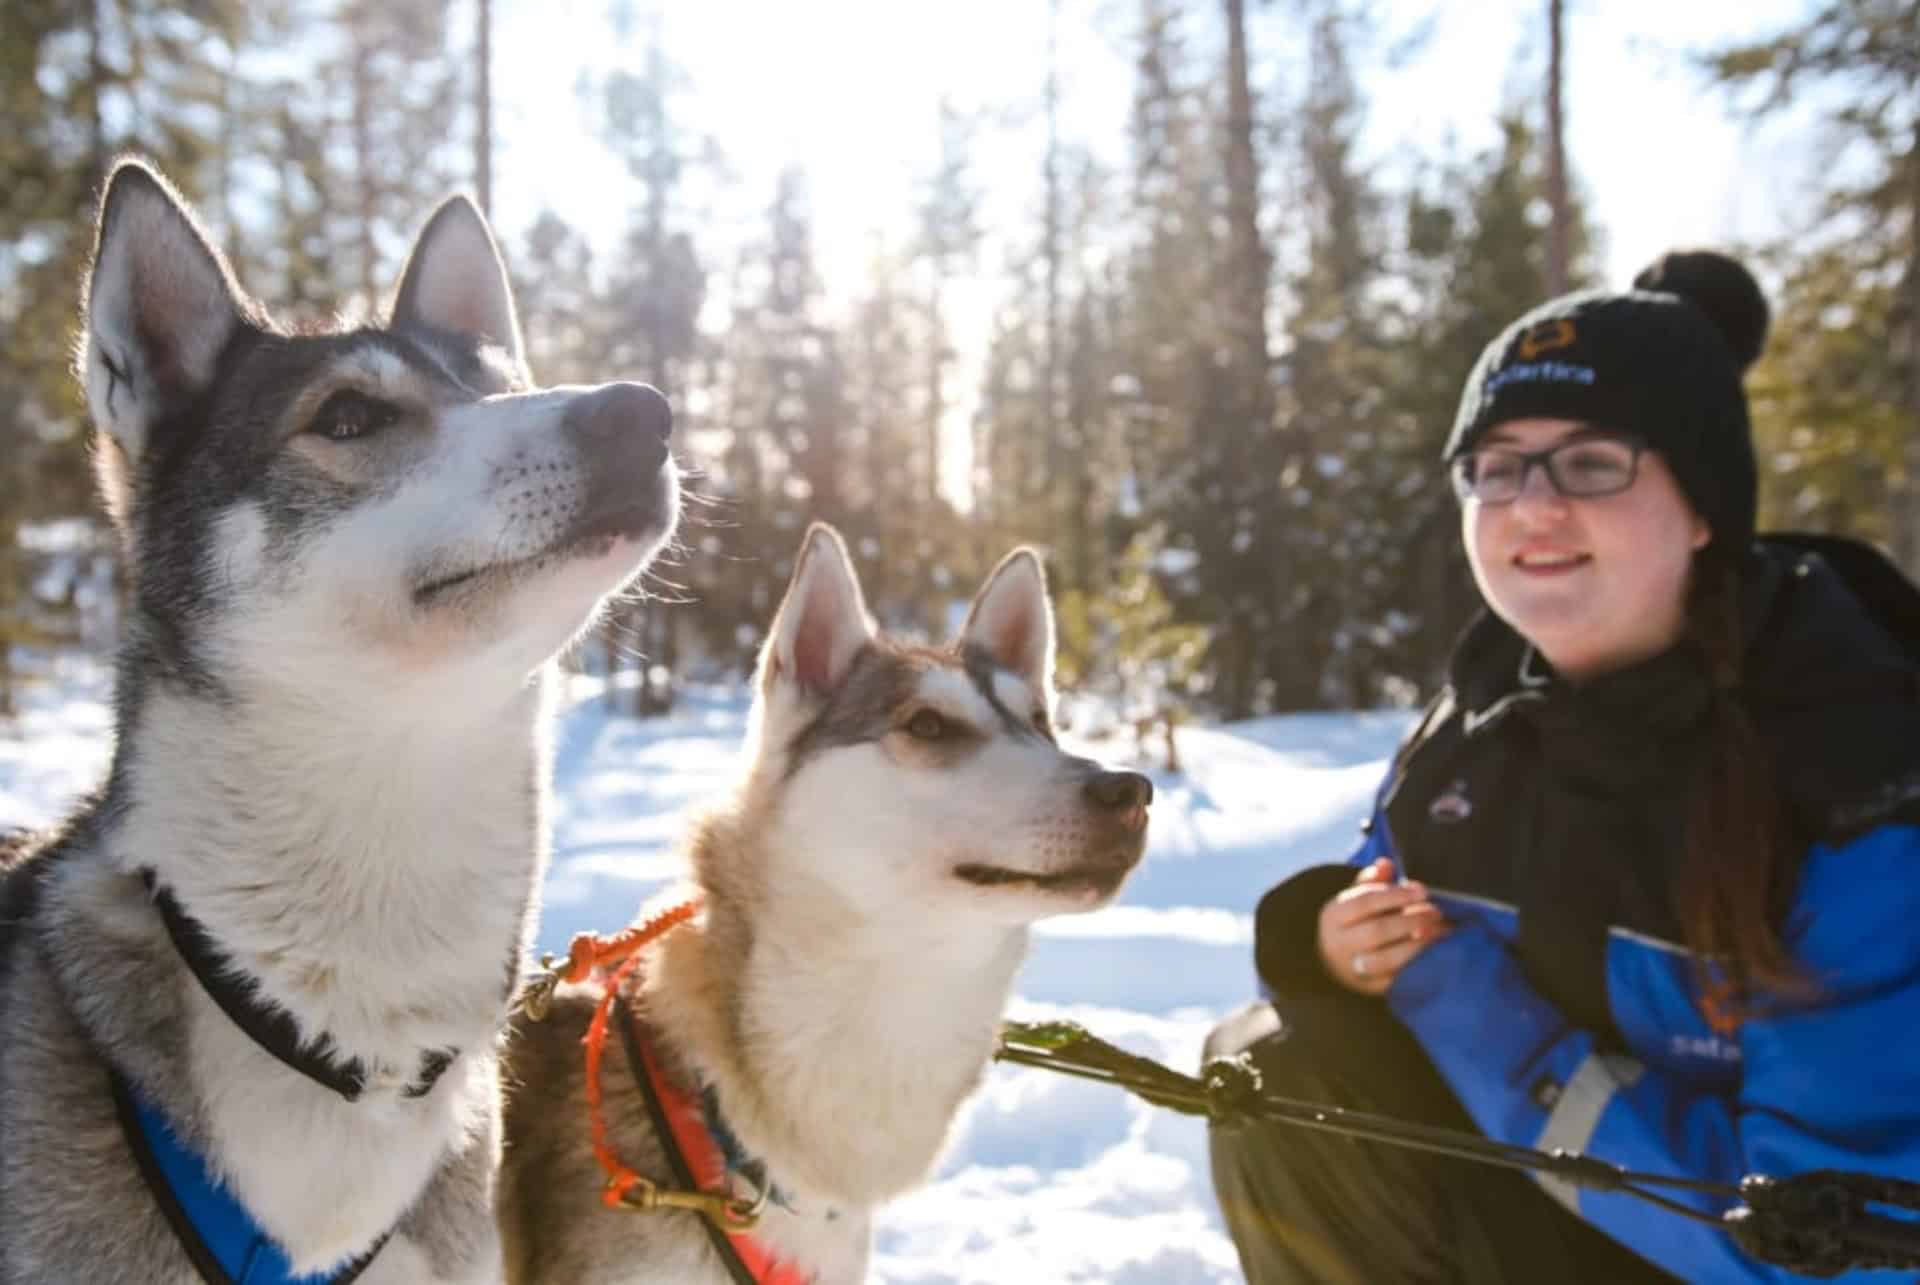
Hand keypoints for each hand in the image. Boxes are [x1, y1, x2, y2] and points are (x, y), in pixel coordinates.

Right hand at [1316, 858, 1448, 995]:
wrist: (1335, 961)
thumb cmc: (1355, 921)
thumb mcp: (1355, 898)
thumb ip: (1372, 880)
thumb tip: (1386, 864)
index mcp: (1333, 916)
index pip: (1364, 902)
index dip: (1396, 895)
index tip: (1422, 891)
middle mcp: (1338, 944)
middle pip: (1376, 931)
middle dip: (1411, 920)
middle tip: (1436, 911)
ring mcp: (1352, 969)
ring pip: (1385, 959)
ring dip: (1417, 944)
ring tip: (1439, 931)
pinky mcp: (1370, 988)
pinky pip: (1396, 979)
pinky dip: (1418, 965)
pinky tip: (1436, 952)